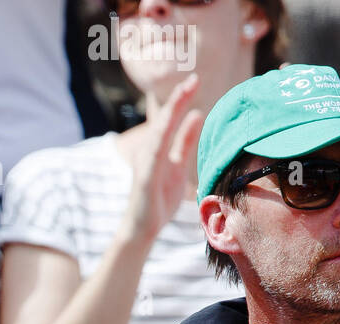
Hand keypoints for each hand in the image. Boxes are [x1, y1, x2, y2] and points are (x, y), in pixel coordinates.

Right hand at [122, 75, 203, 244]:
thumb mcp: (178, 165)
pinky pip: (153, 156)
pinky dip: (160, 139)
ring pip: (158, 133)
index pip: (171, 119)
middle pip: (164, 120)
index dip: (181, 99)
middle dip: (177, 99)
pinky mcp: (144, 178)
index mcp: (158, 148)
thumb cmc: (159, 199)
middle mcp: (149, 152)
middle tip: (193, 78)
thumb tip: (197, 114)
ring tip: (183, 94)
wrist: (143, 229)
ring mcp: (145, 164)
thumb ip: (185, 141)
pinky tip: (168, 124)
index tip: (195, 79)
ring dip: (170, 113)